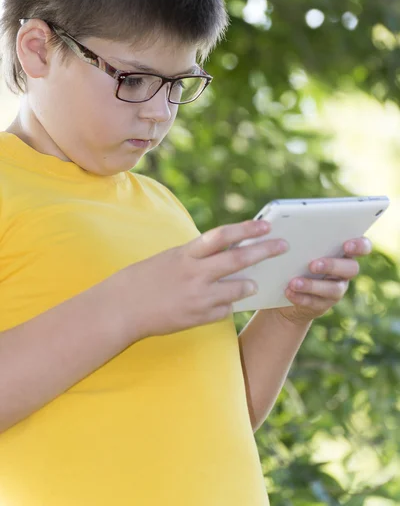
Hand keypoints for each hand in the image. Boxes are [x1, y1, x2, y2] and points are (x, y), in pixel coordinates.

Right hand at [123, 220, 287, 338]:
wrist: (122, 308)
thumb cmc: (144, 279)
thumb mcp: (170, 258)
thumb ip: (196, 256)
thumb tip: (223, 253)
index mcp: (186, 254)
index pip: (223, 236)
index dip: (247, 229)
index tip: (266, 225)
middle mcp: (195, 274)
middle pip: (239, 260)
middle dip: (265, 251)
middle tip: (283, 246)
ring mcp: (198, 297)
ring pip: (239, 289)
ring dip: (249, 285)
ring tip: (255, 283)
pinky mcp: (198, 317)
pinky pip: (224, 311)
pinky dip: (226, 305)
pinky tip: (223, 304)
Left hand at [281, 237, 372, 324]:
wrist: (286, 287)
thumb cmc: (295, 258)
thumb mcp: (299, 246)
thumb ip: (302, 235)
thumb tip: (290, 222)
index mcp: (342, 252)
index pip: (362, 246)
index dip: (359, 246)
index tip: (346, 245)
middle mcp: (344, 271)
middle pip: (351, 268)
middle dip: (332, 266)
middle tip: (312, 265)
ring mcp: (335, 289)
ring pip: (333, 289)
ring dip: (313, 285)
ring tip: (294, 282)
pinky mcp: (322, 305)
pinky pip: (315, 303)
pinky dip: (301, 297)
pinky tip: (289, 292)